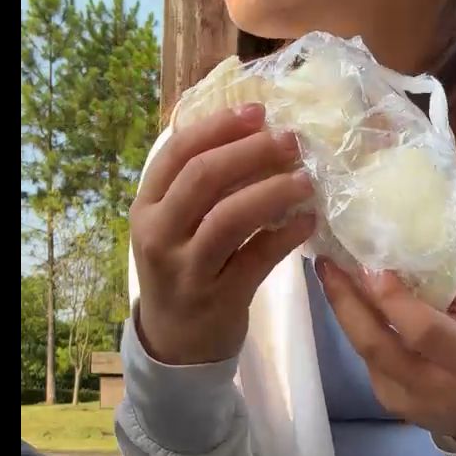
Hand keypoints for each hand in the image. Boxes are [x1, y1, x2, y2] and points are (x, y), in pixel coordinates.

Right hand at [130, 104, 315, 365]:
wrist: (175, 343)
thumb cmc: (184, 271)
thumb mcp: (175, 226)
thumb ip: (201, 186)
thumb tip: (255, 133)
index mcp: (147, 207)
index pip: (178, 152)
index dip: (219, 127)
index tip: (258, 111)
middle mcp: (160, 234)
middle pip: (204, 178)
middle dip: (252, 152)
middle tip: (291, 141)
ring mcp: (188, 269)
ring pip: (230, 217)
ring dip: (273, 191)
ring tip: (306, 179)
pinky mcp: (220, 298)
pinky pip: (257, 258)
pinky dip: (286, 236)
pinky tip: (309, 222)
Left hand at [317, 260, 455, 449]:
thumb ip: (446, 286)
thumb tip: (401, 253)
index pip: (422, 330)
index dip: (392, 297)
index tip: (370, 263)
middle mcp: (431, 385)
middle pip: (375, 343)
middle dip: (345, 300)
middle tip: (327, 264)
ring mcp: (404, 399)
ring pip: (364, 350)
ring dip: (344, 310)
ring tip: (331, 274)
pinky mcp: (387, 402)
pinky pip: (367, 359)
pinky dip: (359, 328)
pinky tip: (354, 304)